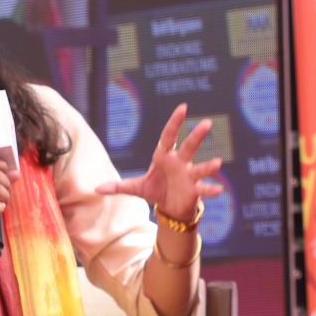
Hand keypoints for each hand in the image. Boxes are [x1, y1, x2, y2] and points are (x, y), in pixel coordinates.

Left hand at [95, 103, 223, 220]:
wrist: (171, 207)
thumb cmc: (156, 191)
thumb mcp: (136, 188)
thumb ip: (118, 186)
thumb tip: (96, 189)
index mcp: (165, 158)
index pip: (169, 136)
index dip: (174, 123)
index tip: (183, 108)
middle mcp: (179, 164)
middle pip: (188, 147)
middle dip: (196, 136)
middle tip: (206, 122)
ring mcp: (189, 177)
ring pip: (199, 168)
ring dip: (208, 166)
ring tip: (218, 162)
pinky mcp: (195, 191)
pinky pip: (204, 189)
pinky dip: (211, 190)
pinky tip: (220, 190)